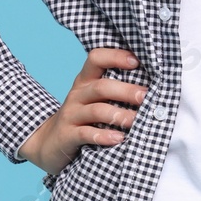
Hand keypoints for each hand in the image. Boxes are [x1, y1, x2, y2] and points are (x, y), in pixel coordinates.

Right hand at [18, 49, 145, 176]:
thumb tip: (152, 89)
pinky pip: (85, 134)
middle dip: (126, 91)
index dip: (115, 56)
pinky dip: (103, 136)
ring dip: (119, 115)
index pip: (96, 58)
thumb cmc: (82, 119)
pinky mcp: (67, 136)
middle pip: (101, 87)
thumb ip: (114, 92)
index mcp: (85, 82)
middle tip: (146, 97)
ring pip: (96, 111)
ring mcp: (71, 115)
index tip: (136, 61)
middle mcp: (77, 95)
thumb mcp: (93, 100)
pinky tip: (118, 138)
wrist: (49, 144)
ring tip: (136, 121)